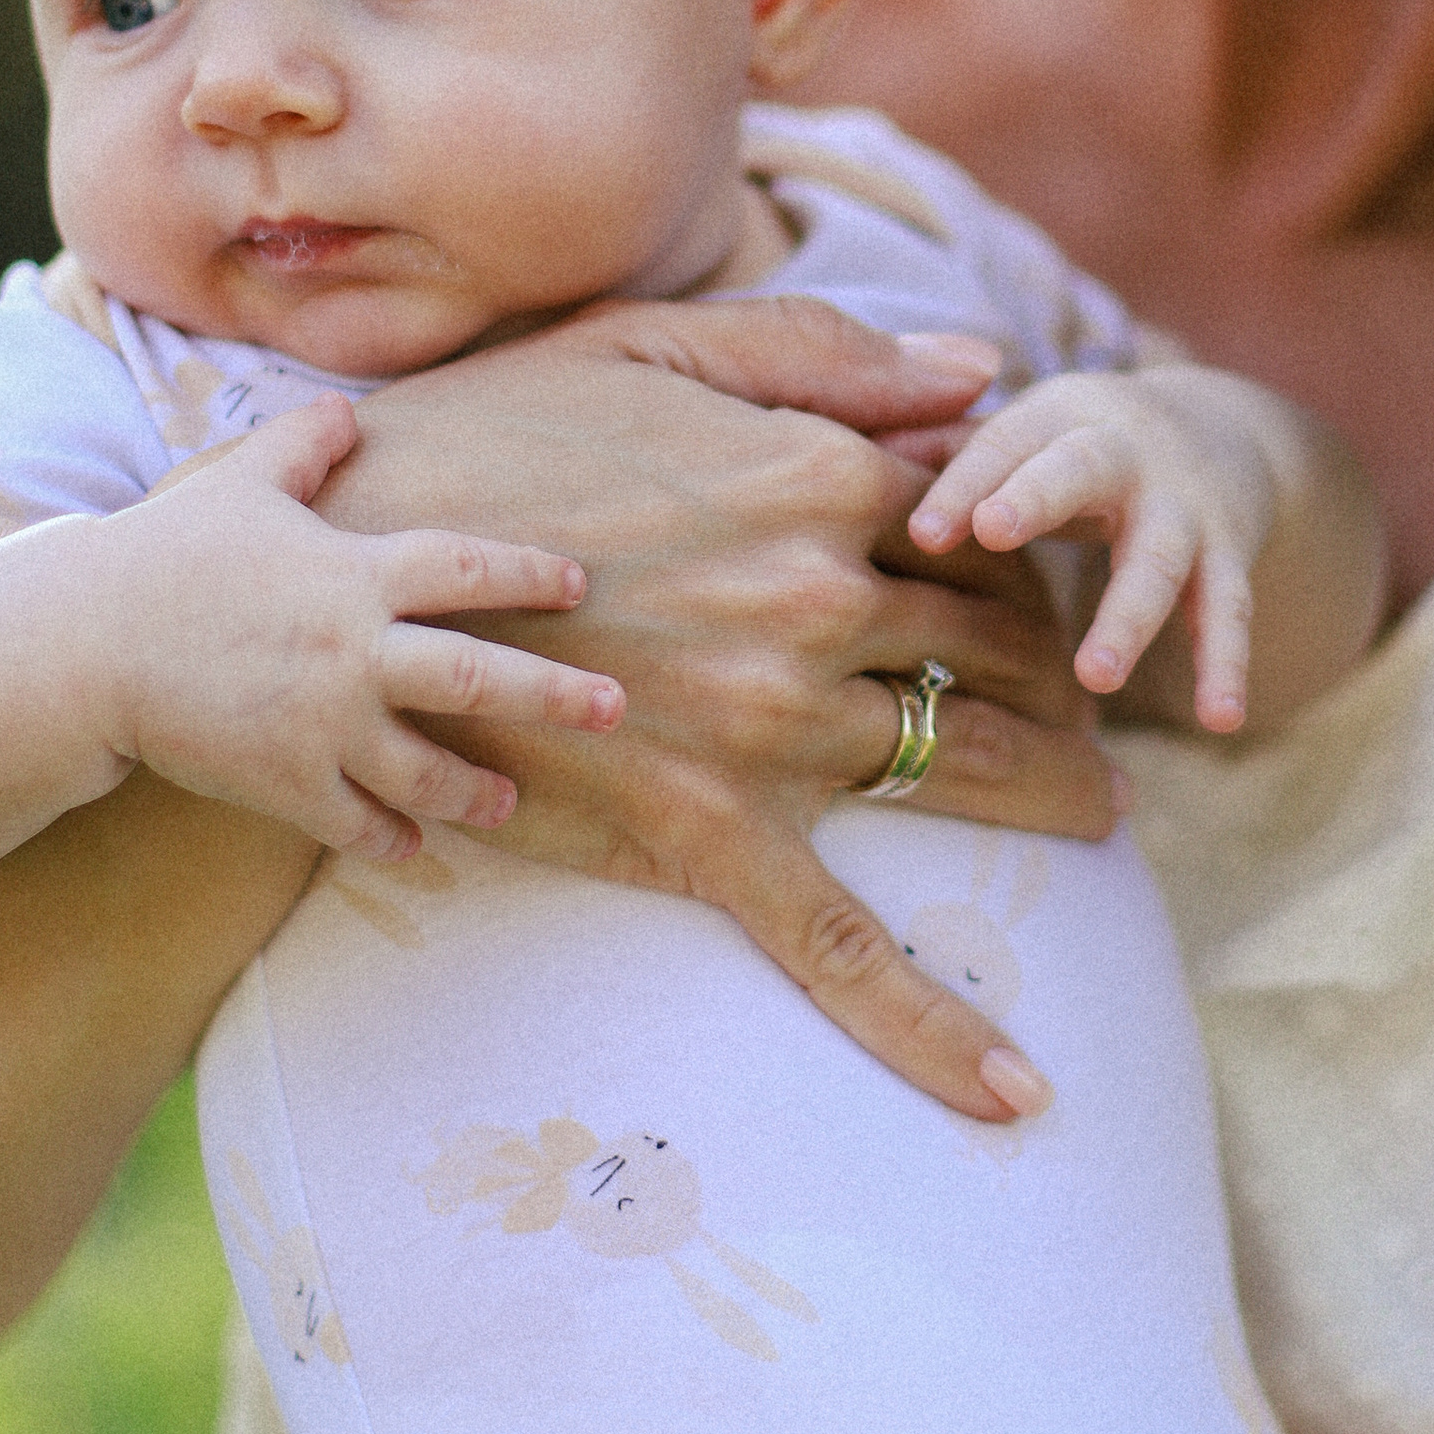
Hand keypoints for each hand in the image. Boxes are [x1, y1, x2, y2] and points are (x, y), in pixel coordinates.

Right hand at [105, 398, 618, 859]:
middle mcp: (354, 651)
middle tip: (617, 709)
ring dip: (476, 791)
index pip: (467, 567)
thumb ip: (303, 448)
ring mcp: (324, 724)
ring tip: (507, 800)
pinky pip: (358, 823)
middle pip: (479, 677)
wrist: (85, 645)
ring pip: (427, 770)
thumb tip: (346, 413)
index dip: (528, 571)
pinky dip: (392, 838)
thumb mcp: (240, 485)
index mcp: (354, 573)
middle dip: (556, 696)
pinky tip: (415, 845)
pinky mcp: (286, 782)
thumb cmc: (166, 556)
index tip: (577, 581)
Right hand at [320, 298, 1121, 1119]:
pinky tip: (1014, 1088)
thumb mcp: (654, 345)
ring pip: (963, 759)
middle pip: (998, 641)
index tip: (1048, 579)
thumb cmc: (490, 433)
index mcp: (818, 475)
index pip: (979, 527)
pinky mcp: (701, 828)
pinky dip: (934, 1024)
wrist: (335, 575)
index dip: (1025, 555)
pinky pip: (838, 943)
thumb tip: (983, 371)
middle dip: (1062, 670)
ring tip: (1098, 804)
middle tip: (1093, 696)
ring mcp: (769, 720)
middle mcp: (818, 595)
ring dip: (1054, 785)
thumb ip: (828, 354)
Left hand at [907, 367, 1274, 732]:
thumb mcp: (1015, 434)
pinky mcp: (1229, 553)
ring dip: (1129, 614)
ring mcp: (1182, 505)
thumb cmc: (1069, 448)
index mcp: (1054, 417)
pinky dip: (1228, 664)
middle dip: (1038, 496)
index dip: (960, 484)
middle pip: (1080, 469)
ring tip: (1094, 677)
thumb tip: (835, 459)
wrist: (1215, 430)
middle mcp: (1123, 451)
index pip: (999, 445)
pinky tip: (1221, 720)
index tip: (921, 533)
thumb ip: (937, 450)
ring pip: (1158, 557)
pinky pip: (1229, 610)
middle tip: (993, 535)